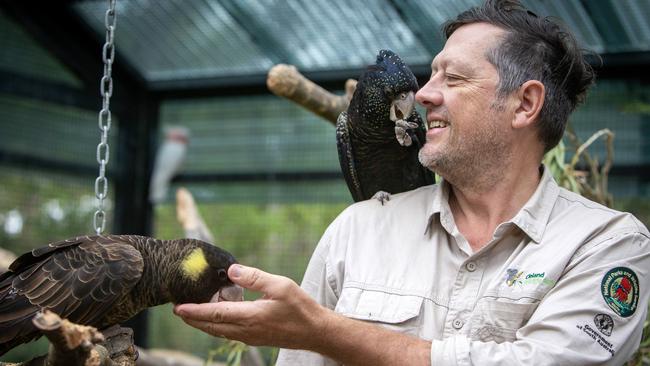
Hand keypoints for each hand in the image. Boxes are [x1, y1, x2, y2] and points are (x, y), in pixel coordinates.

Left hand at [173, 264, 327, 348]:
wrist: (314, 331)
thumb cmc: (300, 308)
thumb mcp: (280, 285)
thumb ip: (254, 277)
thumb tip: (231, 270)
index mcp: (250, 317)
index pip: (215, 314)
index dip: (194, 311)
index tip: (178, 307)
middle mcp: (246, 331)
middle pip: (211, 326)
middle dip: (192, 319)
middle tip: (176, 310)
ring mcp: (249, 337)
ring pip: (218, 332)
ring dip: (203, 323)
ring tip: (190, 314)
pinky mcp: (254, 338)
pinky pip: (228, 333)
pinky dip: (215, 326)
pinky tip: (215, 319)